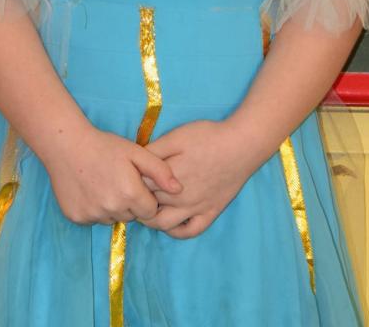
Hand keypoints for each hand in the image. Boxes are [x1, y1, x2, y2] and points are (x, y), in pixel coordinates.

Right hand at [43, 123, 182, 225]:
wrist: (66, 144)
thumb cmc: (104, 145)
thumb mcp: (136, 152)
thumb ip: (160, 170)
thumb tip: (179, 189)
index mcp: (130, 194)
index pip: (150, 211)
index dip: (146, 197)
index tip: (136, 183)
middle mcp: (112, 209)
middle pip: (131, 216)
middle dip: (130, 203)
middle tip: (119, 180)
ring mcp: (93, 215)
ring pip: (112, 218)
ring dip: (112, 207)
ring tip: (103, 183)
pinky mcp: (77, 218)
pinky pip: (93, 219)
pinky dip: (94, 208)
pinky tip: (90, 188)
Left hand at [139, 120, 251, 238]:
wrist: (241, 146)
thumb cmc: (208, 137)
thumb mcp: (177, 136)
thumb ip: (155, 150)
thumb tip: (136, 160)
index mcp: (168, 176)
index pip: (139, 186)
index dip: (131, 182)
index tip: (127, 178)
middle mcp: (179, 197)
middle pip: (148, 205)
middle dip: (137, 201)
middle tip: (132, 193)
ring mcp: (195, 208)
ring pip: (163, 224)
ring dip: (151, 219)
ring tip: (147, 208)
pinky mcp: (210, 213)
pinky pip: (189, 232)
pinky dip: (176, 231)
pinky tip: (170, 222)